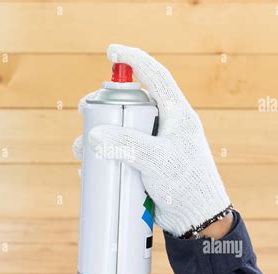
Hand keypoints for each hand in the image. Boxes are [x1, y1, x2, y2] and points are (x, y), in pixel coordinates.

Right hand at [73, 44, 230, 237]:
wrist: (196, 218)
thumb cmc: (185, 184)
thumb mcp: (156, 159)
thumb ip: (126, 144)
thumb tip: (92, 134)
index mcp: (176, 114)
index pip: (155, 76)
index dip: (134, 60)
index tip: (112, 51)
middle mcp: (164, 125)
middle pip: (130, 103)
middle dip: (105, 103)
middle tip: (85, 108)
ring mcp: (153, 144)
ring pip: (121, 128)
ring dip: (98, 134)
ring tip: (81, 147)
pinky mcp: (145, 163)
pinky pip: (120, 151)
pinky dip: (104, 155)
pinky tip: (90, 166)